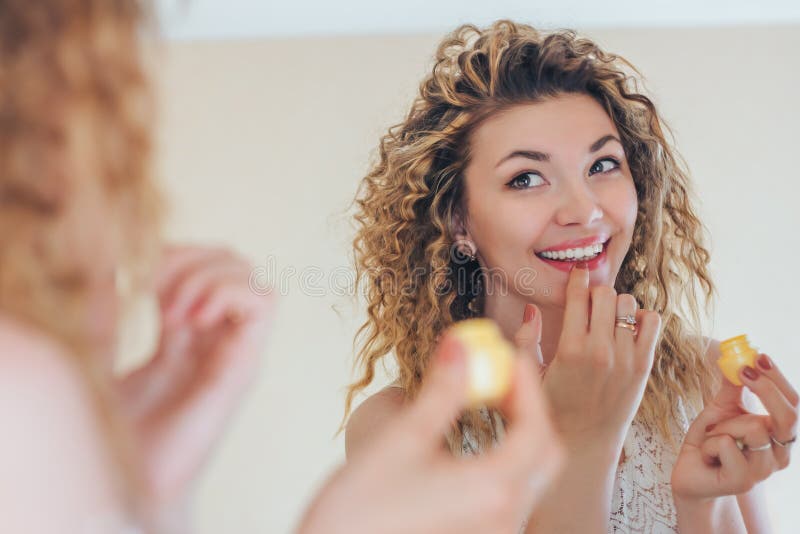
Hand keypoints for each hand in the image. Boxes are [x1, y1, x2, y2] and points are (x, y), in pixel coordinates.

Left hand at [116, 245, 274, 507]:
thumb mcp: (94, 345)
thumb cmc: (113, 426)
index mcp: (183, 333)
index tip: (132, 281)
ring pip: (248, 273)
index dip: (172, 255)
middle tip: (156, 296)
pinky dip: (228, 294)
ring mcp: (233, 349)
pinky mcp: (245, 364)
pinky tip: (192, 320)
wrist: (129, 481)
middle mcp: (214, 337)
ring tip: (171, 312)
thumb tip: (117, 255)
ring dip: (206, 275)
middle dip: (191, 258)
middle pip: (230, 260)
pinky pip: (263, 302)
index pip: (202, 264)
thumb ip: (105, 301)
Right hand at [298, 328, 563, 533]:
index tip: (508, 354)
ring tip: (486, 403)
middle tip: (501, 377)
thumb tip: (462, 347)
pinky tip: (473, 446)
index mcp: (492, 490)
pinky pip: (509, 495)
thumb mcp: (401, 441)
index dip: (528, 384)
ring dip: (518, 434)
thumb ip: (441, 391)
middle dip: (529, 409)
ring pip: (528, 476)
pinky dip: (503, 460)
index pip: (536, 426)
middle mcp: (504, 519)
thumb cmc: (359, 513)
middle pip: (544, 453)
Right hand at [515, 264, 660, 452]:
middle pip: (606, 294)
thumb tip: (531, 310)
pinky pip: (652, 322)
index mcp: (569, 349)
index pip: (578, 297)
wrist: (583, 440)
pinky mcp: (643, 366)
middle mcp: (600, 351)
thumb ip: (527, 339)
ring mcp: (625, 358)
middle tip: (590, 303)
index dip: (577, 279)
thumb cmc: (553, 408)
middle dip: (596, 293)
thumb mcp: (530, 374)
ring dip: (617, 305)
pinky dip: (641, 318)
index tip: (577, 274)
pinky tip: (627, 328)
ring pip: (629, 304)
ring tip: (608, 318)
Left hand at [672, 353, 797, 499]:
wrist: (690, 473)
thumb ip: (733, 386)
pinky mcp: (743, 481)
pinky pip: (728, 445)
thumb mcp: (721, 408)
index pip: (793, 404)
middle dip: (766, 389)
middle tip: (743, 371)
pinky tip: (707, 454)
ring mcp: (763, 470)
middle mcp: (779, 453)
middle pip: (790, 417)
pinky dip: (710, 442)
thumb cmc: (710, 441)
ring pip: (752, 428)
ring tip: (713, 436)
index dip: (778, 379)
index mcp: (779, 434)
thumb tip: (738, 356)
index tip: (759, 357)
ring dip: (724, 425)